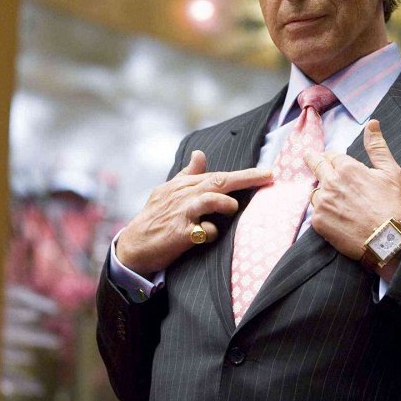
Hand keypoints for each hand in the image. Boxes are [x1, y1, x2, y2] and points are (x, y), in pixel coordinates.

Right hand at [116, 150, 272, 276]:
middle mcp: (183, 195)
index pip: (217, 174)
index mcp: (182, 185)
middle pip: (218, 181)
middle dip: (245, 178)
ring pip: (209, 199)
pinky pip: (203, 231)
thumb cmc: (155, 218)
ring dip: (226, 203)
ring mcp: (181, 214)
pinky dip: (210, 233)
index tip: (266, 172)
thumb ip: (187, 174)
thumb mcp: (168, 192)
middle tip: (267, 177)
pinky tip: (207, 237)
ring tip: (232, 208)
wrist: (134, 246)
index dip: (243, 174)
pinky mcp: (179, 234)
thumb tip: (200, 154)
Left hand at [305, 119, 400, 263]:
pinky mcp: (319, 222)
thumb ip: (377, 147)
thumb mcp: (391, 172)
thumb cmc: (393, 206)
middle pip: (316, 166)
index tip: (336, 161)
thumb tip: (372, 124)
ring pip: (315, 191)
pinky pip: (316, 212)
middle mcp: (330, 183)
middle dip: (315, 161)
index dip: (335, 158)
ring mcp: (322, 203)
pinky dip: (324, 212)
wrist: (389, 241)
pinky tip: (337, 217)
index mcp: (347, 168)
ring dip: (322, 191)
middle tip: (311, 159)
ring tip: (336, 200)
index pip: (332, 156)